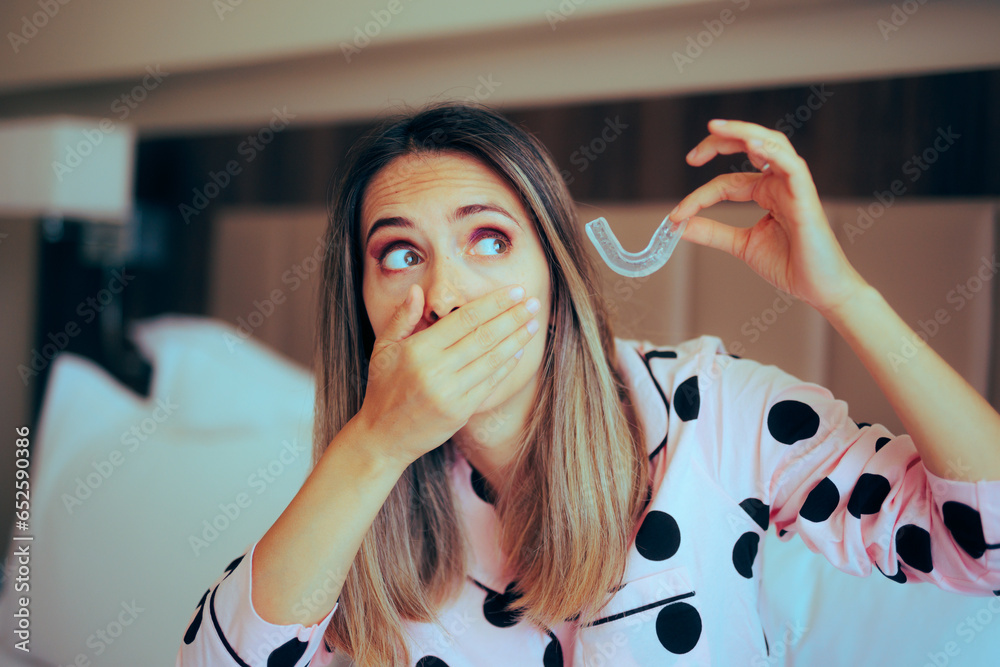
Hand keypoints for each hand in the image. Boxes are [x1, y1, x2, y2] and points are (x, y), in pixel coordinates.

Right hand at [355, 283, 538, 467]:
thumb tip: (417, 290)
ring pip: (492, 360)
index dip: (493, 303)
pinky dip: (506, 366)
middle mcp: (436, 371)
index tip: (515, 291)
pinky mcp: (461, 412)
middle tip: (534, 303)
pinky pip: (489, 383)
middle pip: (484, 337)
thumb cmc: (383, 387)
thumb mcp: (382, 348)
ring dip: (516, 340)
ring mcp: (451, 393)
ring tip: (533, 324)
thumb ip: (401, 318)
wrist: (383, 437)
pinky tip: (518, 351)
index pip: (464, 319)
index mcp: (418, 350)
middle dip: (513, 317)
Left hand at [673, 119, 868, 315]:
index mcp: (766, 192)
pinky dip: (771, 151)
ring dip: (743, 132)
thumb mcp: (741, 245)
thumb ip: (712, 232)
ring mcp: (794, 186)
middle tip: (692, 155)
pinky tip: (751, 143)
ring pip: (771, 144)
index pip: (726, 183)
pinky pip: (791, 165)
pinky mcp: (806, 196)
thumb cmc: (790, 264)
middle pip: (750, 146)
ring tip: (715, 129)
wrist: (818, 288)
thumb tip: (679, 225)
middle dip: (720, 141)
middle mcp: (780, 183)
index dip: (699, 197)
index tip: (676, 215)